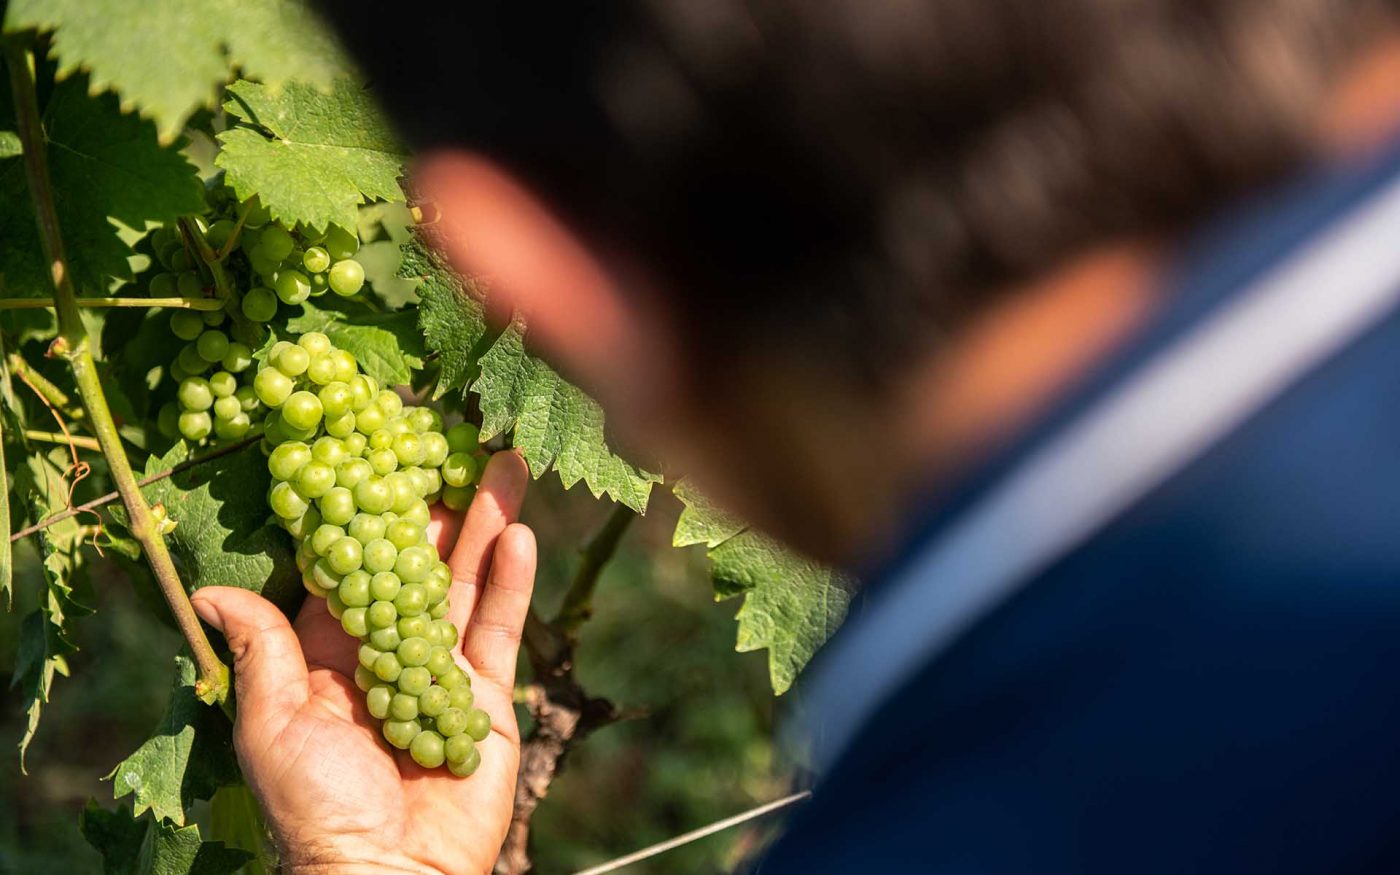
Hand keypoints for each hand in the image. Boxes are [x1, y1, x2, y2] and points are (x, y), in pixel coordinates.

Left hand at [191, 451, 535, 874]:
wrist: (385, 874)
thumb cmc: (315, 806)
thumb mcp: (272, 723)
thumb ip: (262, 649)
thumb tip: (208, 589)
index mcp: (326, 651)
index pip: (349, 562)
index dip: (360, 507)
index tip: (374, 449)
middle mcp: (385, 649)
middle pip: (416, 561)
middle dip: (436, 502)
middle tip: (455, 440)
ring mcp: (440, 669)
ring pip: (466, 583)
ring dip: (486, 525)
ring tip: (504, 465)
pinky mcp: (486, 697)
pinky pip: (500, 630)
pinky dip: (512, 583)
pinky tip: (520, 535)